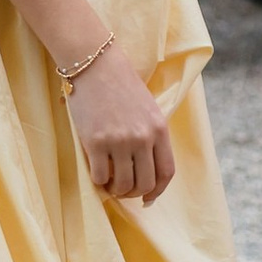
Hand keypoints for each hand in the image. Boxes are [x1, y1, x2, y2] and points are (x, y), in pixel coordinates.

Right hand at [67, 45, 176, 201]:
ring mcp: (120, 141)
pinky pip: (100, 177)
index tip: (147, 198)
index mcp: (159, 128)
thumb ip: (151, 135)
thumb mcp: (147, 108)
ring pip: (122, 185)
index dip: (158, 191)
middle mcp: (143, 137)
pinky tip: (96, 174)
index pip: (166, 172)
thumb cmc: (120, 84)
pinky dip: (98, 182)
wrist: (95, 64)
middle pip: (145, 183)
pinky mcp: (96, 142)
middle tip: (123, 189)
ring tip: (108, 182)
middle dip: (134, 193)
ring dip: (115, 190)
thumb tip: (147, 167)